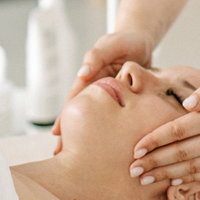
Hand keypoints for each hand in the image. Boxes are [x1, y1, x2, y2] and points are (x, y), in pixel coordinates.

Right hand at [53, 29, 155, 154]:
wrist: (142, 42)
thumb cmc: (126, 40)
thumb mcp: (111, 44)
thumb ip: (97, 56)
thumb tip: (82, 74)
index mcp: (90, 78)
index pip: (74, 101)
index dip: (65, 117)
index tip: (57, 135)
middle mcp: (97, 90)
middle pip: (82, 115)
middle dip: (71, 134)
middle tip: (62, 155)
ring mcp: (110, 98)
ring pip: (99, 121)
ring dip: (90, 137)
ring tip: (83, 158)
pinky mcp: (124, 102)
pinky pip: (117, 119)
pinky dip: (111, 132)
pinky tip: (111, 148)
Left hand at [128, 67, 199, 183]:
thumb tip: (186, 105)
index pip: (176, 131)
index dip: (154, 142)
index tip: (135, 150)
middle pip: (180, 154)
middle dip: (154, 163)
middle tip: (132, 172)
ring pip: (194, 168)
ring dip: (168, 175)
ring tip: (147, 181)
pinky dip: (193, 179)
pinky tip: (177, 183)